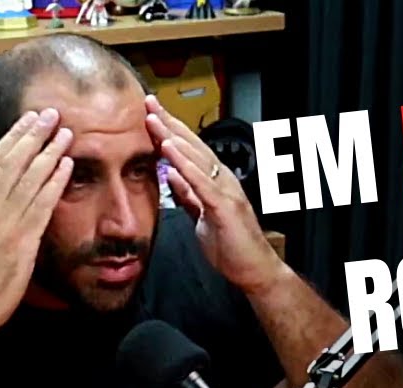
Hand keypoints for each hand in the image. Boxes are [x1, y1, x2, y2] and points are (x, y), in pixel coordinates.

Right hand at [0, 108, 73, 331]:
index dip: (13, 138)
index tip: (27, 121)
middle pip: (14, 162)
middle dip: (33, 135)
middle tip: (50, 115)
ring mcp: (7, 222)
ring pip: (30, 178)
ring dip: (49, 152)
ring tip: (65, 133)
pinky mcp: (24, 239)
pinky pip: (43, 204)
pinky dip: (55, 182)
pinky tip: (67, 166)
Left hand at [144, 95, 284, 295]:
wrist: (254, 270)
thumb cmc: (232, 246)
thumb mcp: (201, 216)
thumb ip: (188, 195)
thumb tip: (171, 175)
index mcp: (215, 181)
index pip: (189, 150)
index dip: (169, 129)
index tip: (150, 113)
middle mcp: (223, 180)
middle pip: (192, 145)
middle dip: (169, 123)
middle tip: (148, 102)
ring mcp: (226, 191)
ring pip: (196, 158)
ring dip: (173, 137)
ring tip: (154, 119)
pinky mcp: (224, 207)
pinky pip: (201, 182)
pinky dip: (185, 165)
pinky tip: (170, 150)